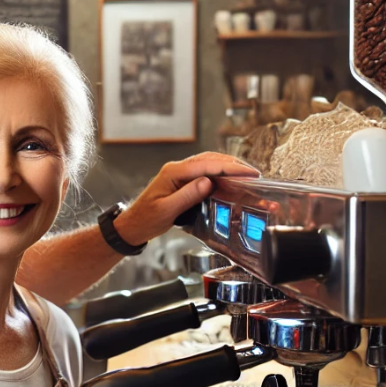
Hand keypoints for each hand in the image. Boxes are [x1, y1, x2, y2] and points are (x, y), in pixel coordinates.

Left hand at [115, 153, 258, 247]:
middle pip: (210, 160)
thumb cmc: (145, 219)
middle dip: (234, 165)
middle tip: (254, 173)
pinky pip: (204, 173)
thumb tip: (208, 182)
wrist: (132, 226)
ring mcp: (179, 174)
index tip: (249, 173)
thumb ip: (187, 196)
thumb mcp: (167, 210)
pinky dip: (219, 175)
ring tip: (246, 175)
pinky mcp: (181, 182)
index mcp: (173, 172)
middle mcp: (177, 169)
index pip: (207, 166)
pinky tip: (229, 181)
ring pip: (208, 164)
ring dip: (228, 168)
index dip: (231, 168)